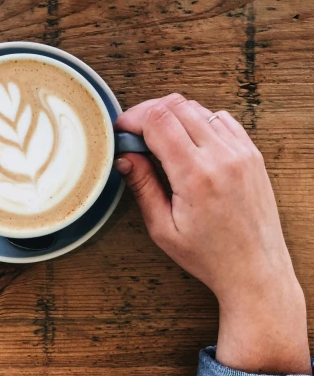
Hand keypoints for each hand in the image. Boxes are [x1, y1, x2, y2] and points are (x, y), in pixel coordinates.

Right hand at [114, 93, 309, 374]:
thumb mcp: (163, 229)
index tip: (121, 130)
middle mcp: (221, 156)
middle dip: (148, 112)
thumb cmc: (208, 256)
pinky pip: (222, 120)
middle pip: (176, 106)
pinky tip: (189, 144)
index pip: (158, 120)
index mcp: (195, 175)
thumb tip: (124, 157)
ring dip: (173, 116)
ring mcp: (241, 152)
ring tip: (159, 140)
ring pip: (198, 109)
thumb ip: (143, 187)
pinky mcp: (252, 154)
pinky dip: (199, 122)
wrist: (254, 270)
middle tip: (135, 133)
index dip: (132, 118)